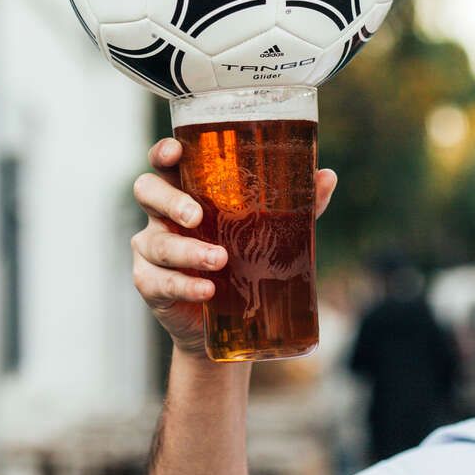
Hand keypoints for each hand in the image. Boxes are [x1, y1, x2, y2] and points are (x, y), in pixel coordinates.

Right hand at [131, 136, 336, 356]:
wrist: (231, 322)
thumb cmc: (245, 260)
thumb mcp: (269, 230)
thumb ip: (295, 204)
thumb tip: (327, 176)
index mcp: (186, 190)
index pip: (165, 162)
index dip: (163, 152)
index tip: (176, 152)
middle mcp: (162, 214)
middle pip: (147, 191)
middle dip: (170, 200)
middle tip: (197, 215)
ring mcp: (151, 249)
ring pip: (156, 242)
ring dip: (188, 251)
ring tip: (220, 260)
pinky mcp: (150, 283)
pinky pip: (159, 281)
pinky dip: (185, 285)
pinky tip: (207, 290)